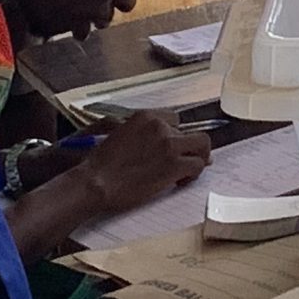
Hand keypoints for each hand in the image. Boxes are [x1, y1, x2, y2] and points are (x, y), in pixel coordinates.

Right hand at [83, 112, 211, 216]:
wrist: (95, 182)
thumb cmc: (100, 164)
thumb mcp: (116, 134)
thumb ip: (139, 133)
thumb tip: (160, 141)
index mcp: (144, 116)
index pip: (175, 119)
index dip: (176, 135)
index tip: (173, 147)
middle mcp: (160, 126)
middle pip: (189, 133)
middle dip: (187, 149)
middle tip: (182, 162)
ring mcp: (169, 145)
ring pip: (202, 146)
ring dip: (197, 159)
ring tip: (186, 172)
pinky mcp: (174, 165)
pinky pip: (198, 165)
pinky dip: (193, 175)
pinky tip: (180, 182)